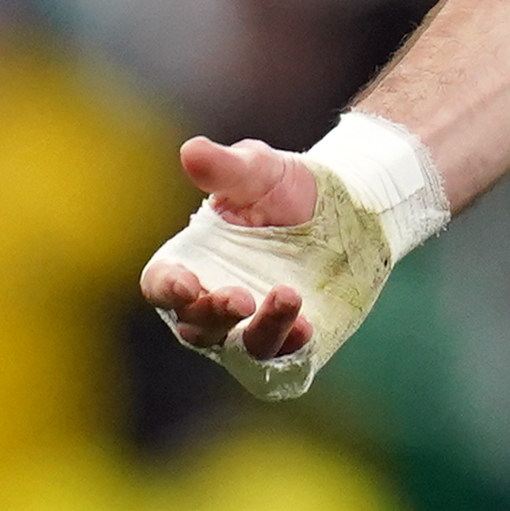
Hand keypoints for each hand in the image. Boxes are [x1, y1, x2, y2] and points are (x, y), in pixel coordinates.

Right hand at [139, 137, 320, 362]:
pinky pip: (285, 360)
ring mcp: (251, 327)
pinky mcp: (291, 341)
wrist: (347, 205)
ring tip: (288, 296)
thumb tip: (192, 150)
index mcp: (190, 263)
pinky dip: (292, 348)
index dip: (167, 288)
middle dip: (214, 314)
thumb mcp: (257, 170)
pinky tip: (308, 327)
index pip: (162, 284)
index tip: (184, 283)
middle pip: (196, 325)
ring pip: (242, 348)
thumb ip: (225, 168)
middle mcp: (213, 304)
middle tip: (239, 297)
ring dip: (260, 330)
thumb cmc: (284, 186)